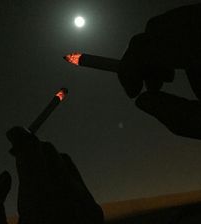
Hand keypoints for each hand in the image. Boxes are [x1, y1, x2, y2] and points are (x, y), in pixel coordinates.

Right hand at [0, 127, 102, 223]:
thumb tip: (4, 175)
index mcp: (41, 198)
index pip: (31, 152)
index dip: (20, 137)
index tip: (12, 132)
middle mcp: (67, 193)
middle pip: (47, 152)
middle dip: (30, 146)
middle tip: (16, 149)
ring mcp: (85, 200)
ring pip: (63, 160)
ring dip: (45, 157)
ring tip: (30, 164)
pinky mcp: (93, 208)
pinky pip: (74, 176)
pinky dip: (60, 169)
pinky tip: (49, 180)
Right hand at [118, 4, 200, 138]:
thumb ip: (171, 114)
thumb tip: (143, 101)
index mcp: (200, 49)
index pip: (145, 48)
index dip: (128, 70)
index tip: (132, 92)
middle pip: (153, 32)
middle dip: (142, 61)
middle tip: (150, 86)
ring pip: (167, 25)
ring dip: (157, 51)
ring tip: (169, 76)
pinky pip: (184, 23)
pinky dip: (173, 43)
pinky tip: (187, 62)